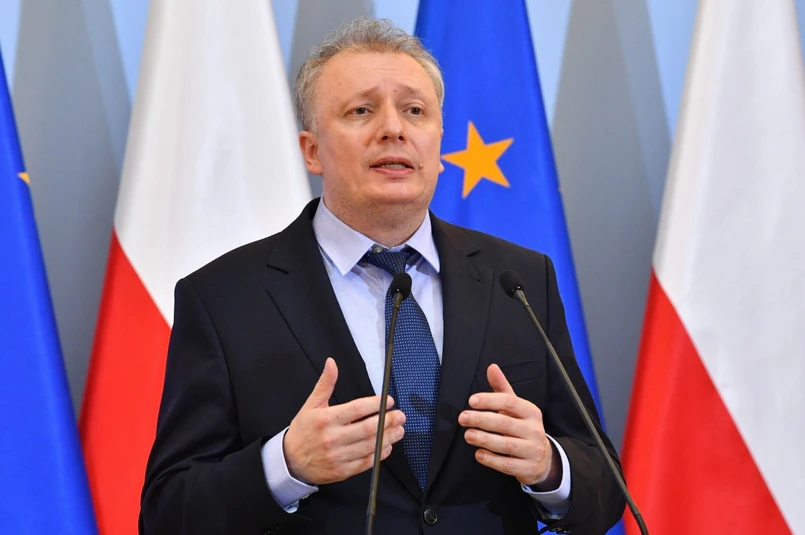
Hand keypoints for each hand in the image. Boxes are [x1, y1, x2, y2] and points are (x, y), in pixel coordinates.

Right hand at [283, 358, 405, 484]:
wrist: (290, 461)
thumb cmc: (303, 430)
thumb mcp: (311, 404)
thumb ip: (325, 384)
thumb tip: (331, 363)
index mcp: (326, 419)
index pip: (357, 409)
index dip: (376, 404)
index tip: (388, 401)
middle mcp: (332, 438)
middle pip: (367, 428)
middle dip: (388, 421)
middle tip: (400, 416)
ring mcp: (338, 456)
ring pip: (370, 446)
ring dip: (388, 437)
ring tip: (399, 430)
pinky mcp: (342, 471)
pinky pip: (365, 463)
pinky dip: (379, 454)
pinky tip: (387, 446)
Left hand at [458, 364, 559, 488]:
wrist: (544, 459)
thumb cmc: (523, 428)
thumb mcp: (516, 408)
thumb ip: (502, 389)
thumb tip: (492, 367)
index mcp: (531, 412)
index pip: (510, 402)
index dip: (490, 401)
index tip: (471, 401)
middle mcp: (534, 430)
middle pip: (505, 423)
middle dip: (481, 420)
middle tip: (463, 418)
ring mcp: (532, 450)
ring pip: (506, 445)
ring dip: (484, 439)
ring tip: (468, 435)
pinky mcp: (528, 468)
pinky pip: (507, 464)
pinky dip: (491, 460)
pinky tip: (478, 453)